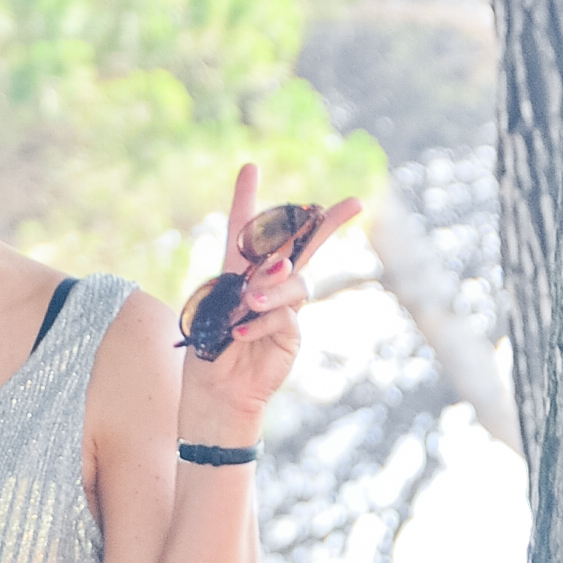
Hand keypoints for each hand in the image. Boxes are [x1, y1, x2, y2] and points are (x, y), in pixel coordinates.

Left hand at [182, 164, 361, 440]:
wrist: (213, 394)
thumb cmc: (206, 351)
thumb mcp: (211, 312)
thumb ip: (240, 288)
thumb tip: (277, 271)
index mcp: (238, 274)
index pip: (245, 232)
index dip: (247, 198)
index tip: (249, 167)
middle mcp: (265, 287)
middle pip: (299, 247)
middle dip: (325, 223)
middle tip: (355, 203)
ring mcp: (283, 309)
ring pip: (293, 284)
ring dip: (271, 289)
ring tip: (248, 303)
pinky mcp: (291, 334)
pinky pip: (284, 318)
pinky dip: (262, 322)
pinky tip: (241, 332)